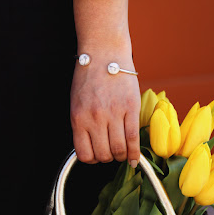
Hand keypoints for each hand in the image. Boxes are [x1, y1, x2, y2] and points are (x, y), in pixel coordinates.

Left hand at [70, 0, 139, 166]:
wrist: (104, 54)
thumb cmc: (90, 77)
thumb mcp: (77, 103)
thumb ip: (83, 124)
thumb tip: (92, 144)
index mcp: (78, 118)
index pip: (85, 154)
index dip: (93, 160)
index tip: (98, 156)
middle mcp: (95, 119)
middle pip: (104, 154)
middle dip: (109, 158)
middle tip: (113, 153)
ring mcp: (114, 114)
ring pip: (119, 149)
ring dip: (122, 156)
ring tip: (124, 152)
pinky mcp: (130, 109)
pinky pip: (133, 138)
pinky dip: (135, 152)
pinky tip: (136, 158)